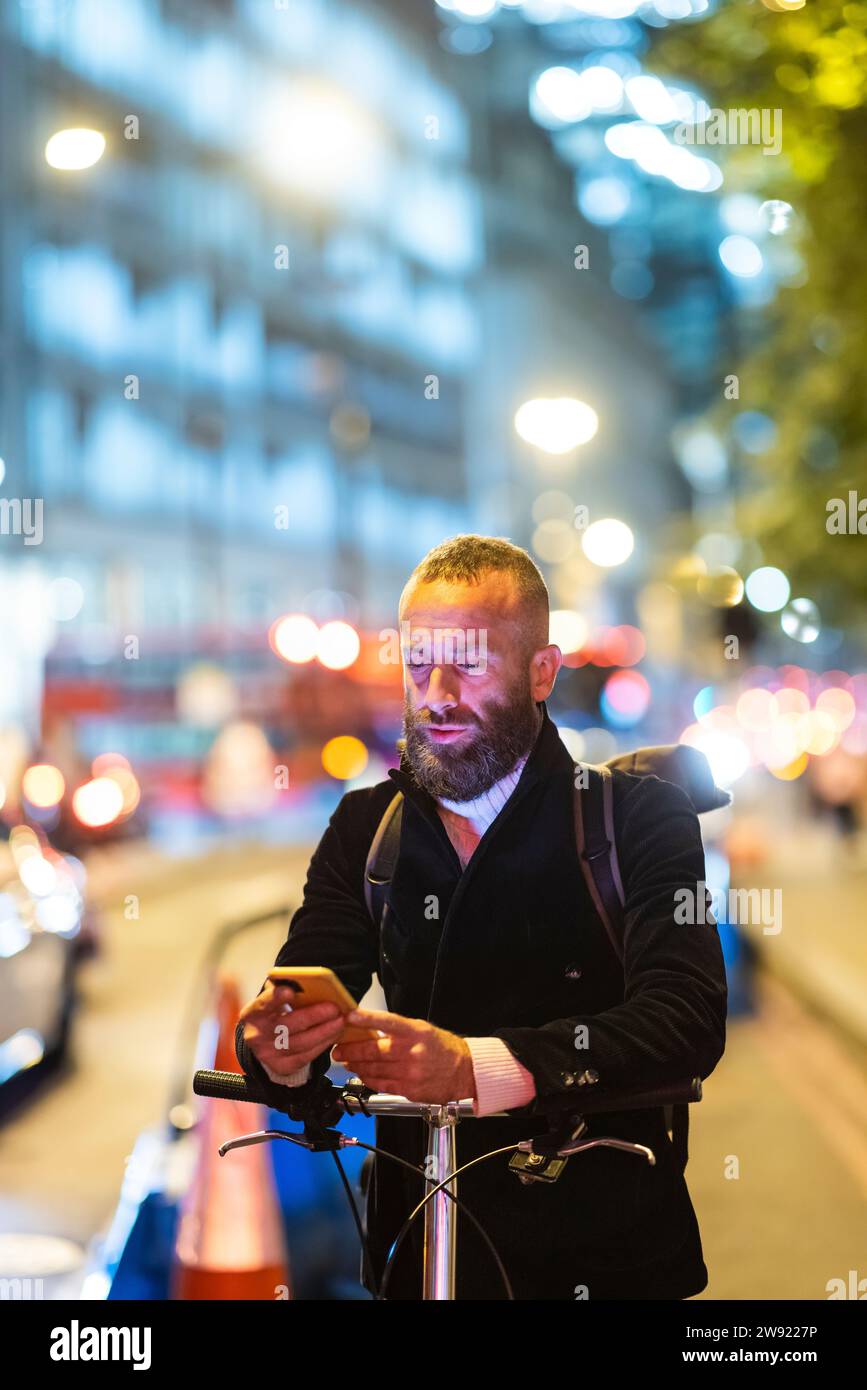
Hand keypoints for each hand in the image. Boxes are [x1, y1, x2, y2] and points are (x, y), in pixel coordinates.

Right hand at [238, 980, 344, 1076]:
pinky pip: (306, 1056)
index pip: (264, 1004)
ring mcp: (268, 1054)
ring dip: (325, 1031)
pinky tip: (334, 1034)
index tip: (290, 991)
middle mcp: (257, 1036)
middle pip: (288, 1025)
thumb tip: (308, 981)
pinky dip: (323, 1044)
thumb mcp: (273, 1001)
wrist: (265, 1043)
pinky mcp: (282, 1067)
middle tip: (335, 1008)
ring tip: (341, 1020)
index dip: (276, 998)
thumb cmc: (274, 1014)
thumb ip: (284, 990)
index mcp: (252, 1014)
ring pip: (301, 1043)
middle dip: (314, 1015)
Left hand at [331, 1008, 476, 1102]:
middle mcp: (412, 1051)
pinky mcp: (409, 1089)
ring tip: (347, 1062)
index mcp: (415, 1032)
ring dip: (357, 1065)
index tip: (350, 1016)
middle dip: (351, 1050)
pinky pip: (381, 1084)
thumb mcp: (422, 1029)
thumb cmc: (442, 1048)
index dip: (367, 1019)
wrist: (463, 1071)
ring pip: (374, 1069)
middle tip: (338, 1049)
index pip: (388, 1022)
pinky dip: (368, 1079)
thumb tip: (370, 1029)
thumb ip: (398, 1030)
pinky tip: (362, 1074)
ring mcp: (410, 1072)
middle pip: (374, 1050)